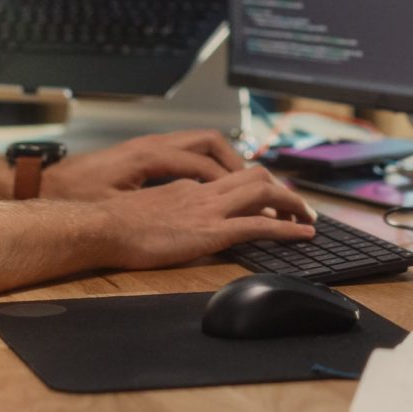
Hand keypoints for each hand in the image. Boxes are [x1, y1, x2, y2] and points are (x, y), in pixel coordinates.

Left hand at [40, 129, 245, 200]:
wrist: (49, 184)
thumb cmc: (77, 195)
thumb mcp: (114, 206)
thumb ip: (153, 207)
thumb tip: (186, 212)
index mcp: (149, 154)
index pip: (204, 164)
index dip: (231, 183)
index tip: (254, 202)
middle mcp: (154, 144)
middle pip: (211, 143)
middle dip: (238, 164)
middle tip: (259, 189)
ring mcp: (151, 146)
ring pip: (201, 143)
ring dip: (225, 162)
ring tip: (243, 186)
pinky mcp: (146, 155)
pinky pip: (187, 152)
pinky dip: (207, 165)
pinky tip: (213, 186)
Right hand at [96, 166, 317, 269]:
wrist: (102, 226)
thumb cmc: (114, 224)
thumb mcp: (145, 211)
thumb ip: (166, 211)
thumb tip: (175, 222)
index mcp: (187, 187)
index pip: (230, 180)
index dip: (254, 187)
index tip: (267, 200)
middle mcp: (203, 192)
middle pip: (255, 176)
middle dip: (282, 190)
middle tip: (298, 207)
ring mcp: (208, 210)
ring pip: (264, 193)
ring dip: (292, 204)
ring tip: (309, 219)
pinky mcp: (211, 231)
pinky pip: (259, 225)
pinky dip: (288, 229)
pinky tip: (303, 235)